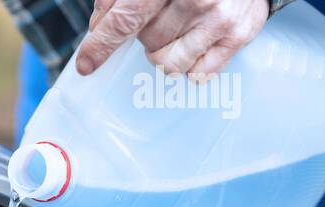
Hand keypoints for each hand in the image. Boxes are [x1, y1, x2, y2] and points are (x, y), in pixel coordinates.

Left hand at [77, 0, 268, 77]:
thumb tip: (98, 27)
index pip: (125, 20)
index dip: (101, 45)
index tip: (87, 63)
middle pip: (147, 42)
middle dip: (146, 34)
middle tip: (162, 16)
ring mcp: (218, 18)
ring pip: (168, 63)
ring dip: (165, 52)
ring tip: (178, 30)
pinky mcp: (238, 34)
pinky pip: (198, 73)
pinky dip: (189, 65)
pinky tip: (194, 44)